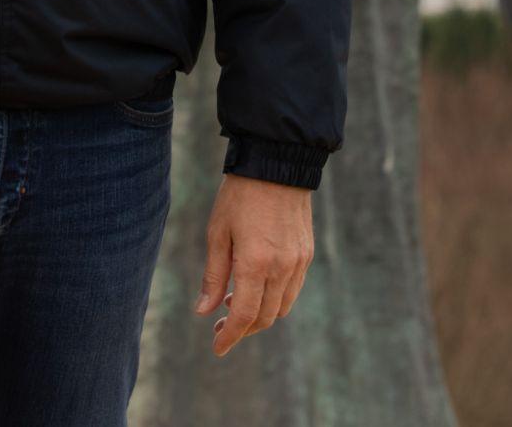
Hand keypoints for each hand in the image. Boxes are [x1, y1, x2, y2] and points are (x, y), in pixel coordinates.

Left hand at [193, 174, 316, 355]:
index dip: (230, 338)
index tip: (217, 349)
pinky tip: (256, 286)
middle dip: (243, 330)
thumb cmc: (240, 196)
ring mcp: (298, 262)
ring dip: (259, 315)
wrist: (277, 164)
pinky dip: (274, 299)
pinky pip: (292, 290)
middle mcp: (281, 268)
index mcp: (255, 263)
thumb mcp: (218, 233)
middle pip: (264, 318)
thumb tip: (204, 311)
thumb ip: (213, 275)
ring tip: (235, 303)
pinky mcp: (306, 254)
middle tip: (221, 328)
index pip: (244, 316)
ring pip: (281, 307)